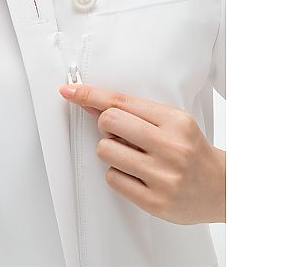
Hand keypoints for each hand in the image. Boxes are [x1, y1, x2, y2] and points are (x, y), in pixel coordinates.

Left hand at [58, 84, 225, 224]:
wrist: (221, 188)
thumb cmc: (192, 151)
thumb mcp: (172, 123)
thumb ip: (134, 113)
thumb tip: (91, 104)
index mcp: (175, 121)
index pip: (121, 101)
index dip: (91, 94)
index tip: (70, 91)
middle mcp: (171, 147)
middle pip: (108, 122)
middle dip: (105, 125)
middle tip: (119, 133)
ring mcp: (163, 176)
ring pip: (105, 150)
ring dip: (111, 151)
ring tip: (132, 156)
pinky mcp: (155, 202)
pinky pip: (112, 178)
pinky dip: (117, 173)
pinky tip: (136, 175)